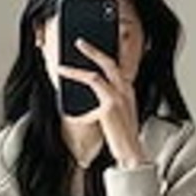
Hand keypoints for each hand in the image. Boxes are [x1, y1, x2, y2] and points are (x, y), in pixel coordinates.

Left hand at [58, 38, 147, 167]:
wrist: (131, 153)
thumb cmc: (123, 137)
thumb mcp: (115, 115)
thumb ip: (105, 102)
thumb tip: (87, 94)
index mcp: (128, 91)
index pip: (116, 67)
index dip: (104, 56)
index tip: (93, 49)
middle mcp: (126, 90)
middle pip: (109, 62)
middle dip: (93, 51)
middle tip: (79, 42)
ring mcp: (119, 96)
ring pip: (97, 72)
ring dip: (79, 66)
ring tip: (64, 65)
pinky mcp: (110, 105)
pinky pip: (91, 84)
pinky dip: (76, 77)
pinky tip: (65, 77)